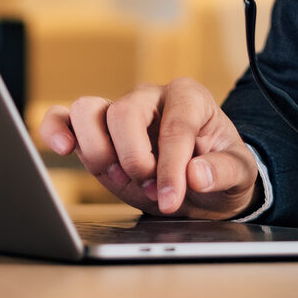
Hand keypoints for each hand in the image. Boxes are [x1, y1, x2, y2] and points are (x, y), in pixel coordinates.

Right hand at [39, 78, 259, 218]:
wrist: (204, 180)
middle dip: (135, 159)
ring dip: (99, 151)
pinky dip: (56, 129)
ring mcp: (118, 112)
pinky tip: (60, 147)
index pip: (174, 127)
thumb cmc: (219, 168)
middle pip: (124, 113)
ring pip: (89, 110)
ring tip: (120, 178)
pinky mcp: (96, 132)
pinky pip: (65, 118)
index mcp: (189, 97)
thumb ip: (222, 172)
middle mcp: (149, 97)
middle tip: (152, 189)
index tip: (172, 200)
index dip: (170, 167)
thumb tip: (196, 175)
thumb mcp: (240, 173)